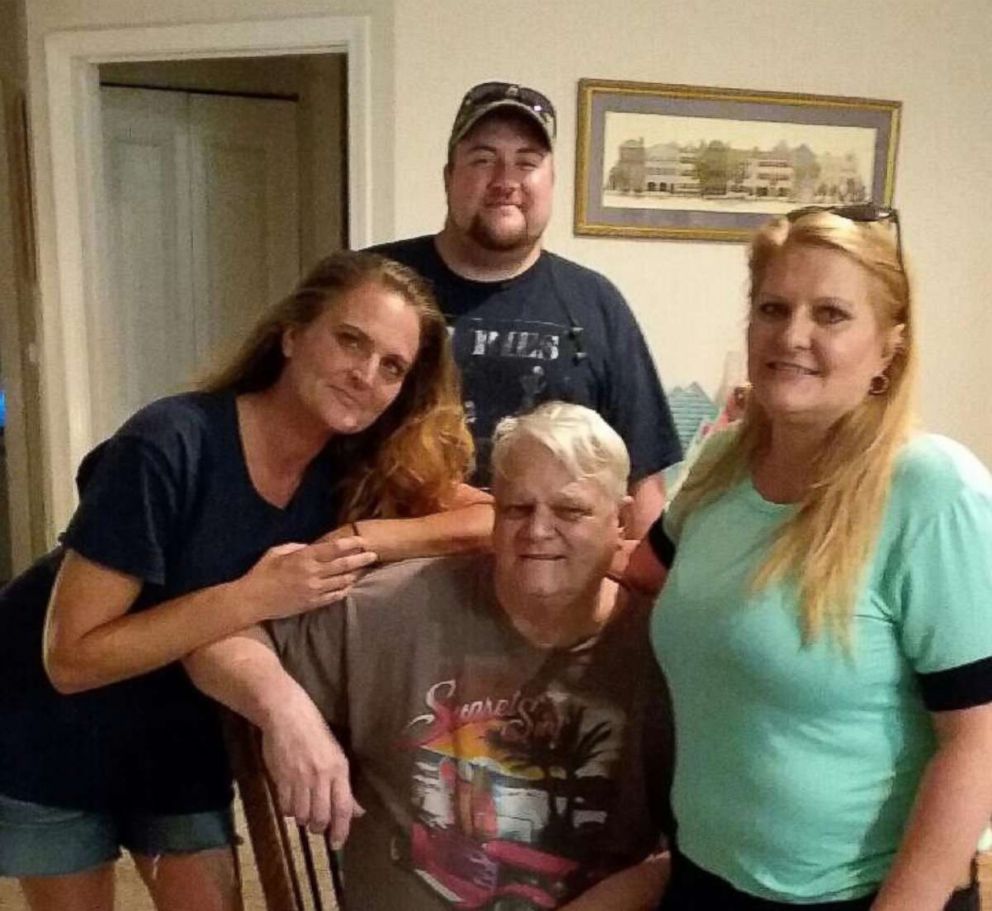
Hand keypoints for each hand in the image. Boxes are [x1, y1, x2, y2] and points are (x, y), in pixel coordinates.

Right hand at [239, 538, 377, 622]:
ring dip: (356, 575)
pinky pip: (335, 597)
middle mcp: (312, 573)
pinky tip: (350, 586)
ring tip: (366, 570)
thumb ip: (297, 548)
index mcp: (304, 557)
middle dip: (362, 559)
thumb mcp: (277, 552)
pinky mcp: (312, 604)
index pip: (335, 549)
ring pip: (343, 581)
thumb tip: (312, 547)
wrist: (253, 600)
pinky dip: (345, 590)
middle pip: (344, 565)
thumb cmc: (262, 572)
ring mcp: (314, 590)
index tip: (363, 542)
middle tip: (374, 555)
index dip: (352, 544)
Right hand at [260, 690, 363, 845]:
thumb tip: (357, 811)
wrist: (287, 715)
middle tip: (318, 827)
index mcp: (338, 769)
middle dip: (319, 828)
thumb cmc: (315, 732)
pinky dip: (289, 811)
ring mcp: (299, 779)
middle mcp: (320, 777)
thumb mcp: (337, 755)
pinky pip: (286, 807)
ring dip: (304, 820)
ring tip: (305, 814)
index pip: (343, 808)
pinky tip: (292, 804)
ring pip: (302, 815)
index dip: (342, 830)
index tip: (338, 844)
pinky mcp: (281, 779)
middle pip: (321, 817)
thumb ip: (344, 786)